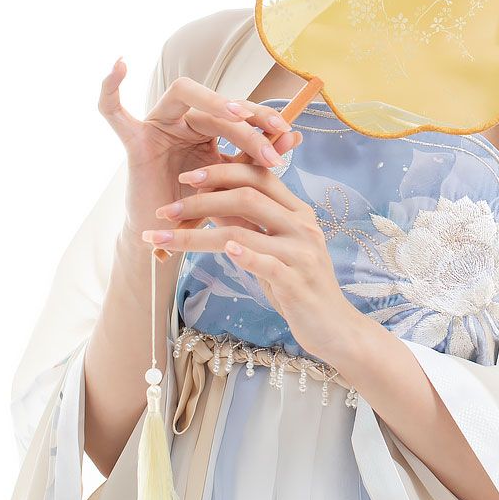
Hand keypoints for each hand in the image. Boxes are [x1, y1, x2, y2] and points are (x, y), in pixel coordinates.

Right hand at [98, 58, 301, 244]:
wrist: (169, 238)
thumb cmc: (201, 209)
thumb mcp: (234, 181)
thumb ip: (257, 158)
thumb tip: (296, 136)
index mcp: (207, 126)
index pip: (238, 110)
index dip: (263, 119)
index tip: (287, 134)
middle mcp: (183, 119)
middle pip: (217, 104)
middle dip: (247, 123)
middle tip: (269, 150)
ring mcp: (158, 125)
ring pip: (186, 94)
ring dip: (216, 104)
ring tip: (239, 117)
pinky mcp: (135, 140)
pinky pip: (113, 110)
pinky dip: (111, 86)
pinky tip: (119, 64)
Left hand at [144, 158, 365, 362]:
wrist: (335, 327)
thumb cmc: (298, 286)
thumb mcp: (273, 249)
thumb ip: (248, 223)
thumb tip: (208, 200)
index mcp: (297, 211)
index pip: (258, 177)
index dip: (220, 172)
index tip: (184, 178)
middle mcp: (302, 226)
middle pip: (247, 197)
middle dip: (200, 200)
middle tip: (164, 209)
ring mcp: (301, 253)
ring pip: (244, 232)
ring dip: (196, 235)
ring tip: (163, 238)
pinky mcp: (298, 283)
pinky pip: (267, 264)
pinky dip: (244, 255)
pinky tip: (224, 250)